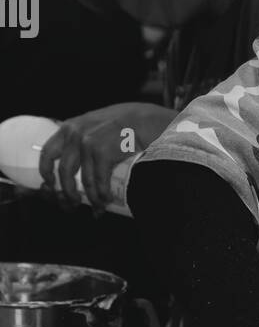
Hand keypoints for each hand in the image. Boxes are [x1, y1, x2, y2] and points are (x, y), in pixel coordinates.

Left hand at [39, 103, 172, 207]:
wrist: (144, 120)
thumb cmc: (122, 124)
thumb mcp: (94, 123)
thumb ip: (81, 135)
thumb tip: (73, 160)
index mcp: (69, 127)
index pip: (47, 152)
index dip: (46, 172)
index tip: (51, 184)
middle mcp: (75, 134)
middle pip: (64, 172)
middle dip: (69, 192)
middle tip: (75, 203)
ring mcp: (88, 143)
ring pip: (84, 180)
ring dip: (91, 198)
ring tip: (98, 206)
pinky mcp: (103, 152)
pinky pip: (100, 181)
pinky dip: (103, 194)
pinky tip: (108, 199)